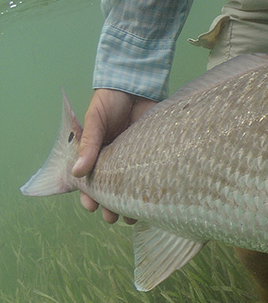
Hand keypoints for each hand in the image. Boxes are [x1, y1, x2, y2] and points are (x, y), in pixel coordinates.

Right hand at [72, 88, 157, 222]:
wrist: (137, 84)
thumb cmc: (110, 101)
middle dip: (111, 206)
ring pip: (132, 186)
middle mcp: (114, 159)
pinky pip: (151, 174)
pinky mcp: (153, 153)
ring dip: (131, 202)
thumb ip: (89, 145)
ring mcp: (135, 158)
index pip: (89, 181)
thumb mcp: (95, 121)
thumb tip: (77, 173)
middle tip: (113, 218)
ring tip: (134, 216)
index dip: (89, 195)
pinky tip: (154, 200)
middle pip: (111, 189)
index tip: (92, 207)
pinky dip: (151, 188)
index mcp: (96, 153)